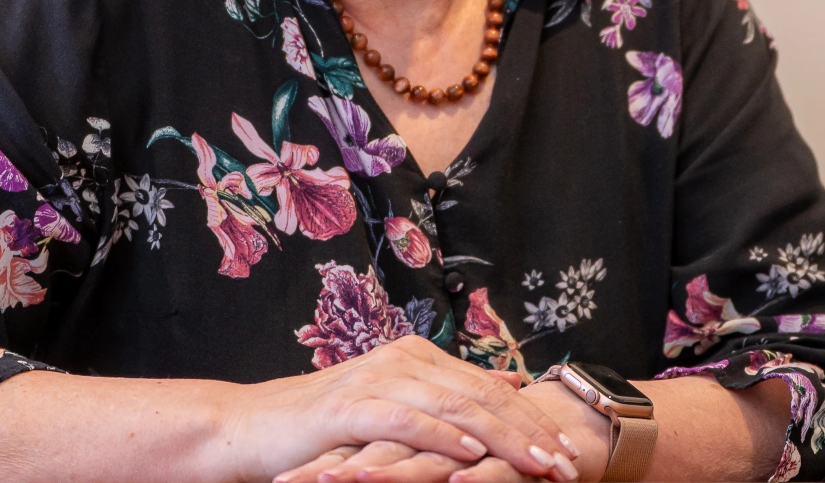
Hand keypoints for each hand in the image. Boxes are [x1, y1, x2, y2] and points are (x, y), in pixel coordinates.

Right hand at [275, 380, 602, 482]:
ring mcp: (377, 380)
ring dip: (501, 440)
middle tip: (567, 464)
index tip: (567, 449)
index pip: (487, 386)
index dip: (530, 419)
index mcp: (416, 357)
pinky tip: (470, 455)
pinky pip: (406, 421)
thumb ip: (442, 398)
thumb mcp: (391, 409)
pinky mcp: (351, 407)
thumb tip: (504, 389)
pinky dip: (442, 437)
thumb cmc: (326, 427)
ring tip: (538, 466)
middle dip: (529, 431)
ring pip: (454, 406)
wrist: (256, 427)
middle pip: (480, 393)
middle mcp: (402, 360)